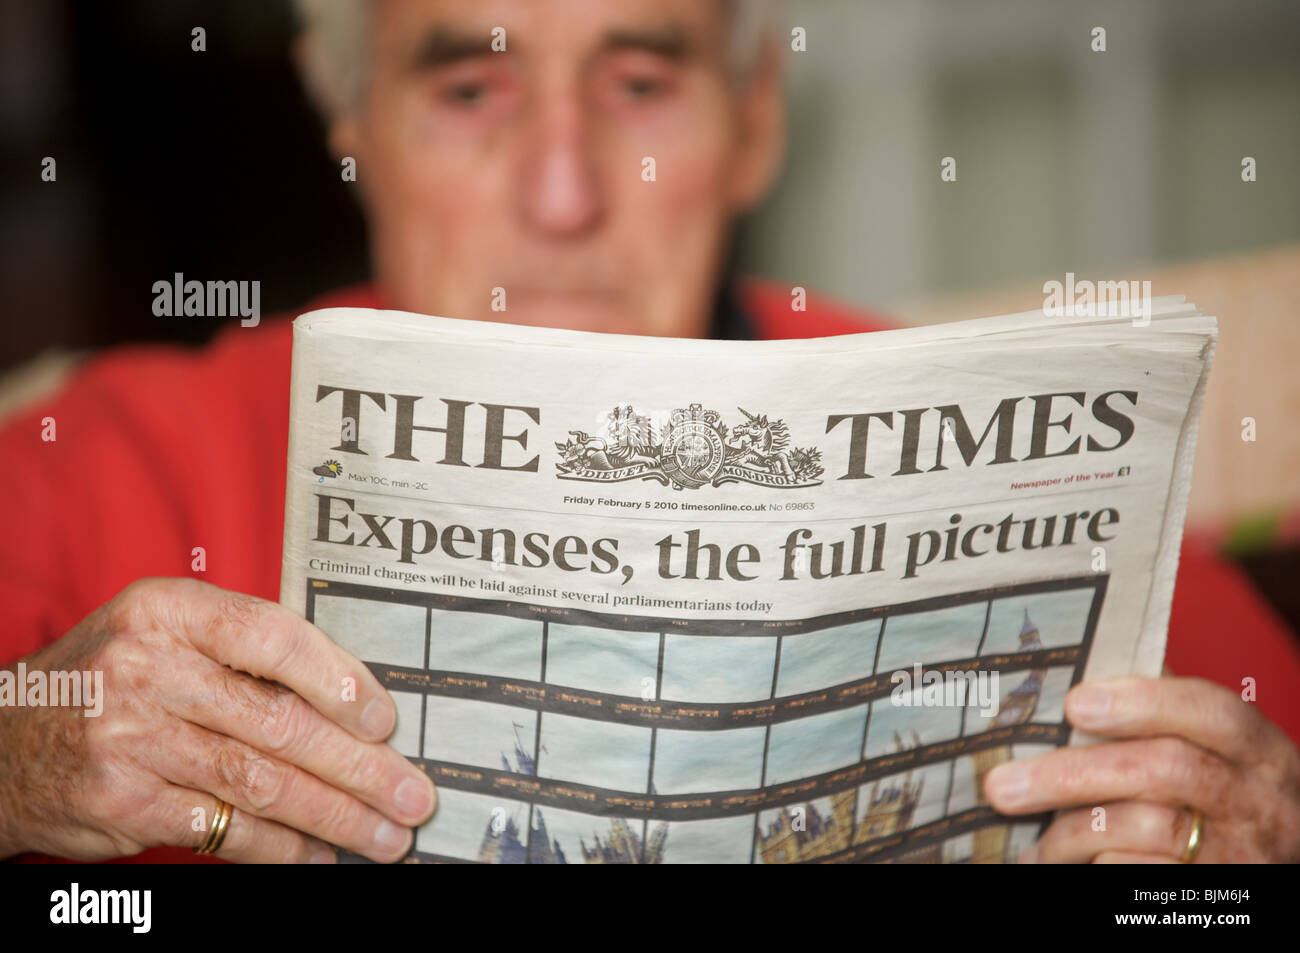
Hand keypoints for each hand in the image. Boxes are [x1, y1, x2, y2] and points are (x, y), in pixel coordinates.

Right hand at [0, 577, 436, 862]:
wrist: (7, 741)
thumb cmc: (109, 680)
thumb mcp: (163, 635)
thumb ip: (244, 651)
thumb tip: (353, 698)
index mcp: (169, 611)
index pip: (273, 637)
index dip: (339, 680)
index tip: (385, 719)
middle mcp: (148, 669)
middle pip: (279, 722)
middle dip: (359, 766)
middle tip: (410, 795)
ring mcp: (131, 738)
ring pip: (260, 782)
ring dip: (334, 814)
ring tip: (382, 834)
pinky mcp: (124, 802)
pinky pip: (222, 828)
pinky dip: (279, 847)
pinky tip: (318, 853)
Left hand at [983, 676, 1299, 861]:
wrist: (1281, 868)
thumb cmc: (1224, 798)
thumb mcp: (1216, 754)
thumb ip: (1162, 715)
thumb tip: (1076, 674)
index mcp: (1254, 749)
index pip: (1209, 711)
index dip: (1142, 702)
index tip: (1074, 704)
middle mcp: (1254, 800)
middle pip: (1161, 771)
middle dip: (1072, 774)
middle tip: (1003, 785)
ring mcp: (1239, 853)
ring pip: (1143, 829)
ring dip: (1070, 833)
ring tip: (1028, 839)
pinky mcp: (1208, 894)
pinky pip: (1138, 875)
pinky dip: (1094, 866)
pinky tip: (1062, 864)